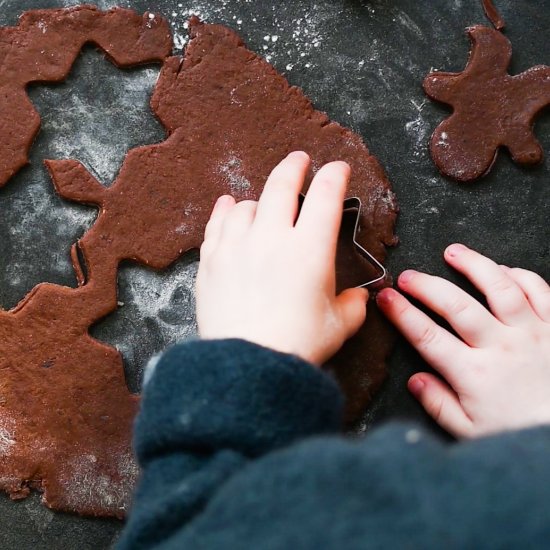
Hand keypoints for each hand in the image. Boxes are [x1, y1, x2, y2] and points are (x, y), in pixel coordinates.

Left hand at [196, 151, 367, 365]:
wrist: (248, 365)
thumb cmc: (297, 346)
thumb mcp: (339, 326)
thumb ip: (355, 305)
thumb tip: (361, 297)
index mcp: (309, 250)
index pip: (326, 197)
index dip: (335, 176)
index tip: (338, 169)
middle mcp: (272, 239)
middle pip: (281, 186)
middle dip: (294, 167)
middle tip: (299, 160)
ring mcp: (237, 247)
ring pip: (247, 205)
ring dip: (259, 199)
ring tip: (264, 203)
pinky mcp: (212, 262)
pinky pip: (216, 225)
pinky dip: (224, 211)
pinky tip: (228, 205)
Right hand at [377, 244, 549, 438]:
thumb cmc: (522, 433)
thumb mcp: (473, 433)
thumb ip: (440, 405)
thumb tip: (415, 380)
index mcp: (475, 374)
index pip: (427, 336)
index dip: (401, 313)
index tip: (385, 298)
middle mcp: (502, 347)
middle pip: (456, 306)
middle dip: (426, 286)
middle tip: (407, 275)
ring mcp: (533, 333)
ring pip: (499, 288)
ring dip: (473, 265)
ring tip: (452, 252)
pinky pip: (539, 291)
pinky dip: (519, 276)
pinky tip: (502, 269)